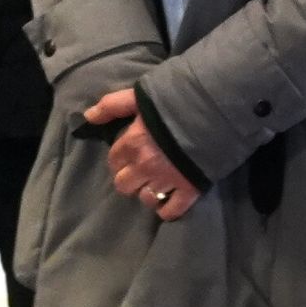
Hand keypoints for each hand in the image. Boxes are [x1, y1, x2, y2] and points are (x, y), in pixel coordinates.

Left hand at [84, 87, 198, 218]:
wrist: (218, 106)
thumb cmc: (177, 98)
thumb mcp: (141, 95)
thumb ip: (112, 105)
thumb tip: (87, 117)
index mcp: (133, 142)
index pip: (114, 160)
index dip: (120, 158)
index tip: (129, 153)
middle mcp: (145, 165)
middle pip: (124, 185)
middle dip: (130, 178)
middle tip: (141, 170)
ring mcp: (168, 180)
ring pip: (146, 198)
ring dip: (149, 192)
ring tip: (157, 183)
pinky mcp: (190, 189)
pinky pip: (171, 210)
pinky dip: (167, 208)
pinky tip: (168, 200)